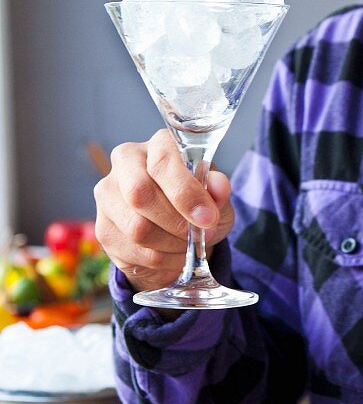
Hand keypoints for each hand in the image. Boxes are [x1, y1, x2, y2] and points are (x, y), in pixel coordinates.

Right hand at [94, 129, 233, 291]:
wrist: (177, 232)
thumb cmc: (198, 205)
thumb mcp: (216, 197)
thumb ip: (218, 190)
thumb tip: (218, 186)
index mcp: (158, 144)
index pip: (162, 162)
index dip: (186, 194)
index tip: (208, 218)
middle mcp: (126, 161)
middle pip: (140, 193)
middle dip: (176, 222)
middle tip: (199, 235)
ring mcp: (108, 193)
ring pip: (136, 227)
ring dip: (170, 244)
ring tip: (187, 244)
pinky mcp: (103, 226)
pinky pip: (132, 250)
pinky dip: (159, 259)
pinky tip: (171, 253)